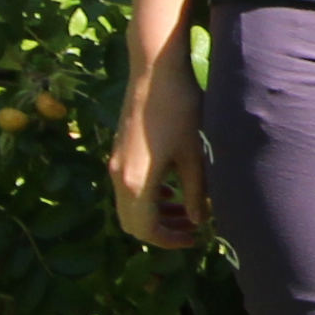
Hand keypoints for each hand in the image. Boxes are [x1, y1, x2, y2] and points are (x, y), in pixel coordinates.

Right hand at [107, 63, 209, 252]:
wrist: (154, 73)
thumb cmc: (180, 109)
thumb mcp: (194, 153)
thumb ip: (195, 191)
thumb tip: (198, 221)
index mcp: (136, 182)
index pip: (145, 229)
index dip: (169, 240)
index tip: (195, 239)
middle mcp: (119, 177)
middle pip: (133, 223)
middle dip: (162, 231)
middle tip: (193, 229)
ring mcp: (116, 165)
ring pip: (130, 206)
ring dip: (156, 215)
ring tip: (187, 213)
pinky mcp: (120, 154)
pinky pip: (129, 189)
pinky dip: (149, 198)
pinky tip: (172, 192)